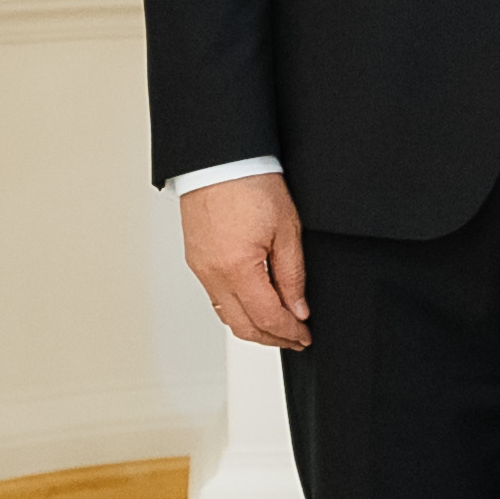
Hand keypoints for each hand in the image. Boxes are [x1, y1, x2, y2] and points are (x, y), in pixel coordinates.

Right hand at [181, 173, 308, 350]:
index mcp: (237, 267)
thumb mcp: (287, 229)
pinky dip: (237, 309)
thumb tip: (297, 309)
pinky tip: (254, 305)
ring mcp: (200, 268)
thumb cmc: (251, 182)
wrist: (220, 159)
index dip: (289, 333)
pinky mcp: (195, 260)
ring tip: (278, 325)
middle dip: (272, 339)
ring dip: (253, 327)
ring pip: (227, 316)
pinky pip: (216, 298)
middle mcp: (213, 273)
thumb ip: (293, 275)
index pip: (267, 318)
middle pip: (243, 327)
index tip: (304, 337)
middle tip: (294, 338)